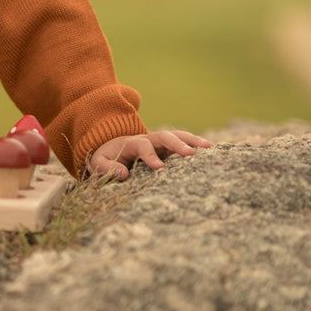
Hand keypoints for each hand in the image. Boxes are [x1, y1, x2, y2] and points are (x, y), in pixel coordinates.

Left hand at [87, 129, 213, 179]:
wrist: (111, 151)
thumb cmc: (106, 159)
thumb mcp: (99, 163)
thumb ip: (107, 168)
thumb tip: (124, 174)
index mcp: (132, 143)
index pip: (143, 146)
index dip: (150, 155)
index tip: (159, 168)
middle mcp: (149, 140)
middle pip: (164, 136)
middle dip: (177, 143)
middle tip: (191, 154)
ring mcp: (160, 144)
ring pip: (177, 137)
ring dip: (192, 141)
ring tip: (210, 148)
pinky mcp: (169, 150)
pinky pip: (184, 146)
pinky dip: (196, 147)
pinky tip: (211, 154)